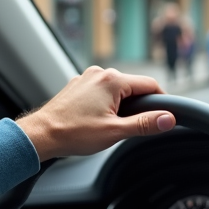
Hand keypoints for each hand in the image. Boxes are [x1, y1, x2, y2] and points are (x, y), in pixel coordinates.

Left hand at [16, 67, 174, 160]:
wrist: (41, 135)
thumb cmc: (73, 133)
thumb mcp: (115, 132)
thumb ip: (145, 124)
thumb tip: (168, 119)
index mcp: (112, 80)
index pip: (150, 85)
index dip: (161, 101)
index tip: (165, 116)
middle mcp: (99, 73)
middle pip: (133, 87)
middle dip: (138, 106)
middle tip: (132, 127)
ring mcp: (87, 78)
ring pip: (117, 90)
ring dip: (121, 106)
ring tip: (109, 126)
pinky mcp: (78, 86)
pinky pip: (101, 92)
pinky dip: (106, 104)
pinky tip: (96, 120)